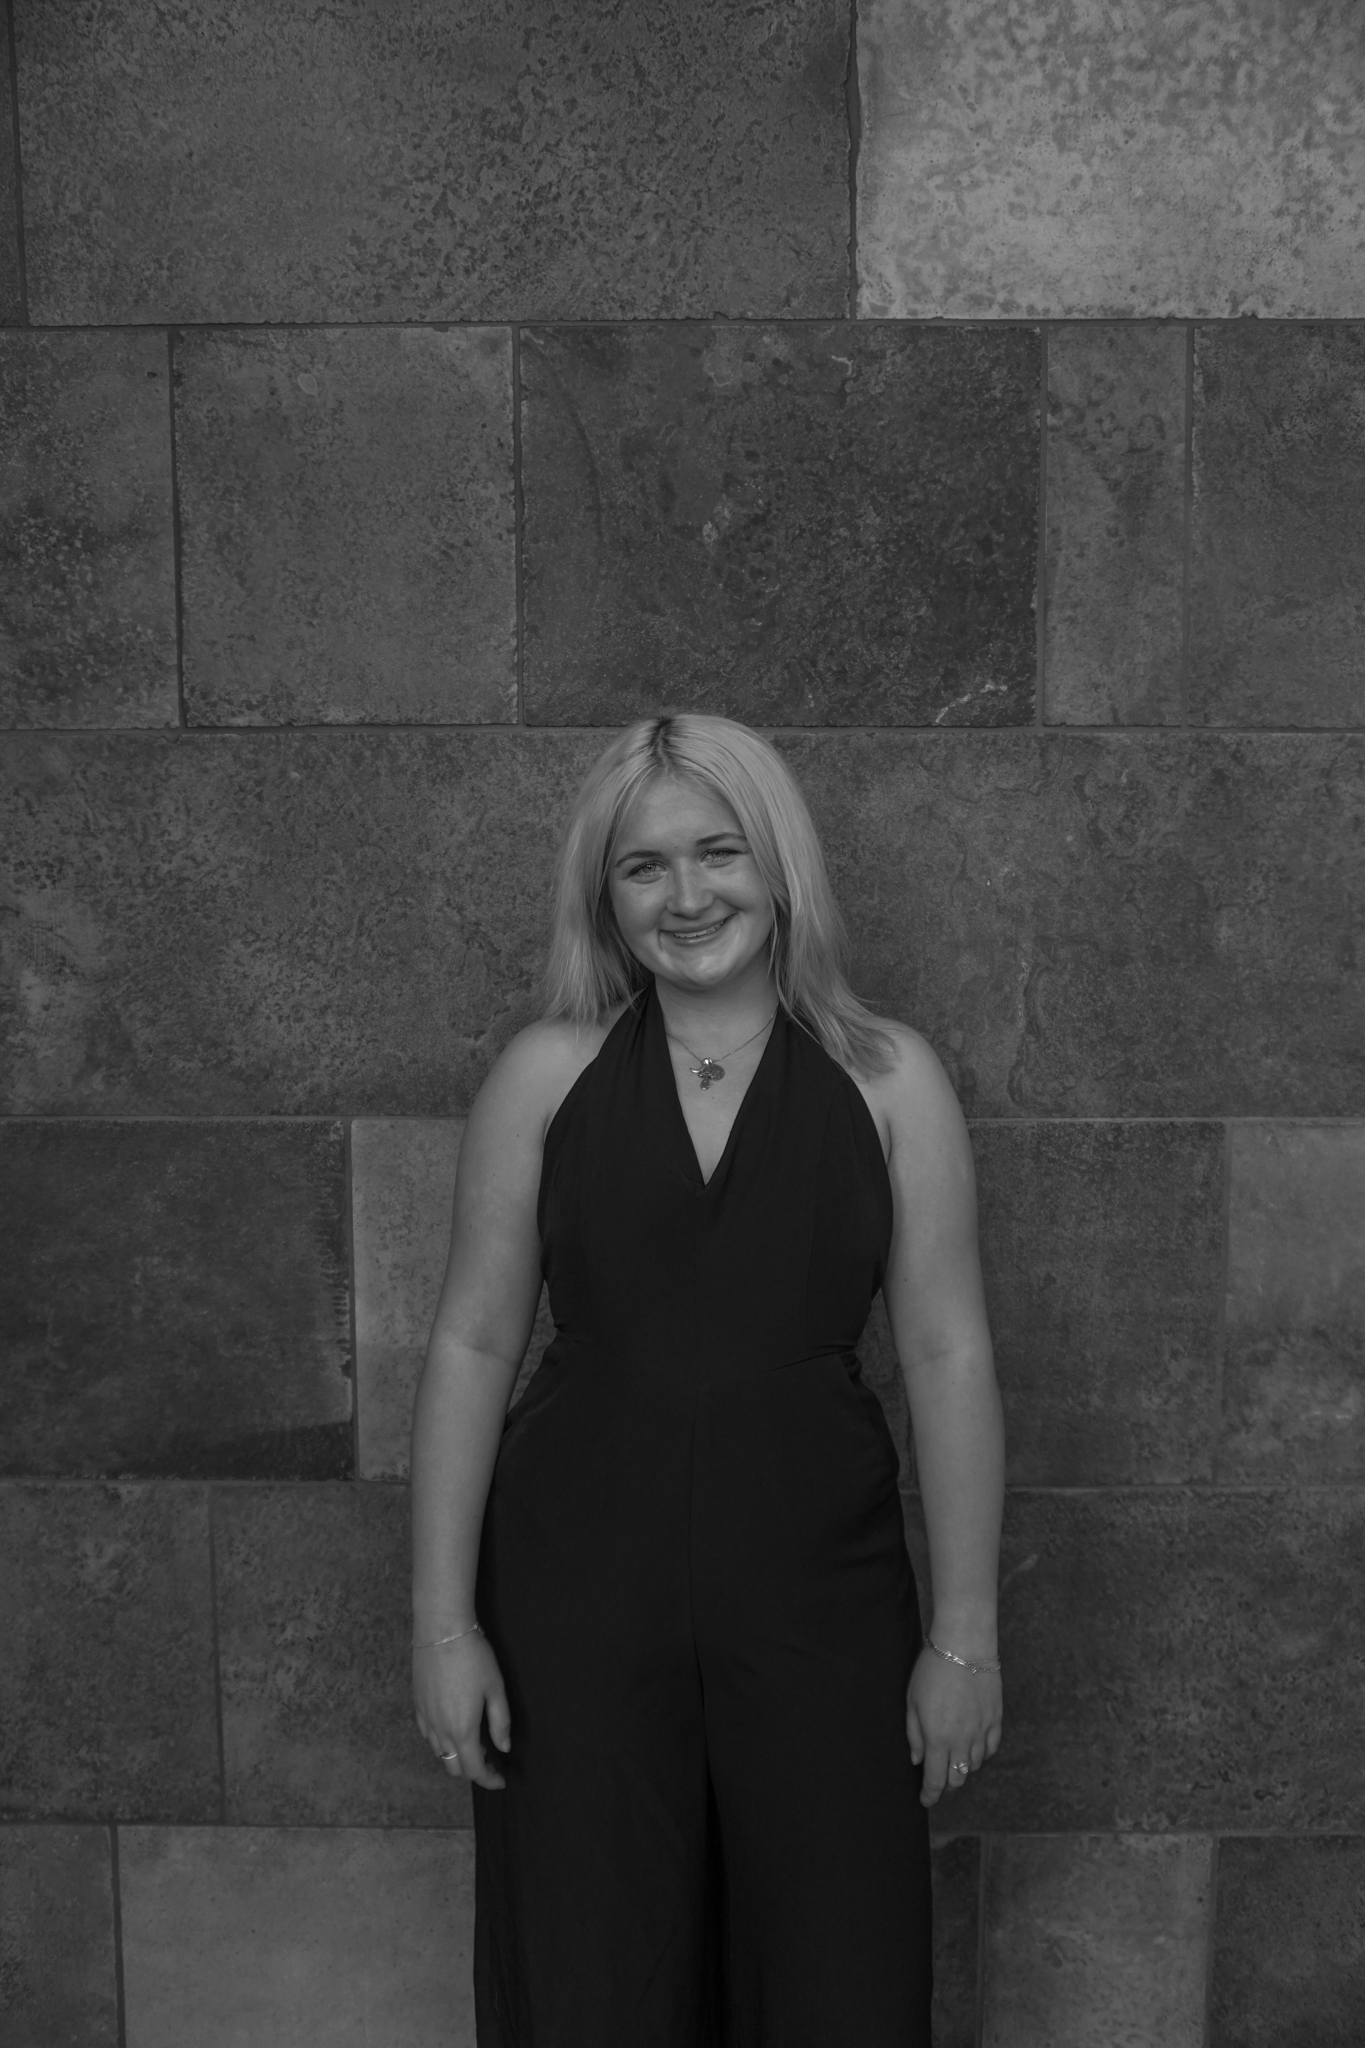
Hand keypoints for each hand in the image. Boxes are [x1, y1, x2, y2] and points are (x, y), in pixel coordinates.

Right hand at [413, 1633, 511, 1789]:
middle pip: (454, 1767)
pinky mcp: (417, 1706)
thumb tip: (504, 1747)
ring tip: (475, 1742)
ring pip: (440, 1753)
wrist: (441, 1631)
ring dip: (457, 1756)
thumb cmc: (474, 1657)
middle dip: (473, 1770)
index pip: (474, 1769)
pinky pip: (428, 1736)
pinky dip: (442, 1742)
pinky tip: (454, 1728)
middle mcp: (440, 1731)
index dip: (489, 1779)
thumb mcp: (495, 1688)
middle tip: (490, 1759)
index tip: (501, 1780)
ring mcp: (425, 1719)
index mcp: (462, 1729)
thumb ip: (500, 1722)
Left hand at [905, 1644, 1001, 1806]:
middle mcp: (962, 1742)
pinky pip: (990, 1749)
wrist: (965, 1647)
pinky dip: (980, 1755)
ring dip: (962, 1768)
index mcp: (938, 1740)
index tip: (925, 1800)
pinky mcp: (996, 1720)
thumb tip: (917, 1760)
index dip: (929, 1795)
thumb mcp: (912, 1701)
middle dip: (946, 1784)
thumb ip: (914, 1734)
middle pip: (957, 1778)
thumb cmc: (932, 1670)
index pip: (935, 1780)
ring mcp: (982, 1732)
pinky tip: (973, 1748)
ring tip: (953, 1760)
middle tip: (938, 1780)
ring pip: (974, 1765)